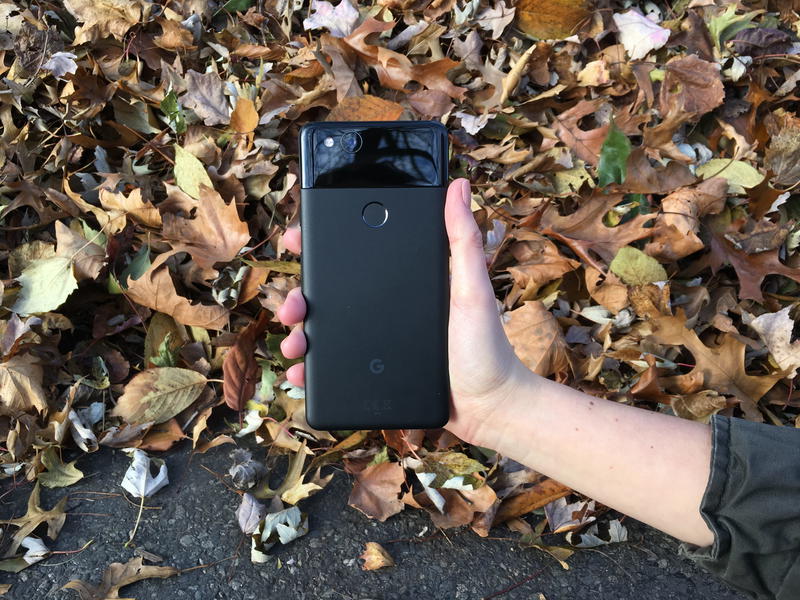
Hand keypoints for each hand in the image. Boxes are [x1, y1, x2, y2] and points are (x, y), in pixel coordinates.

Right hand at [276, 178, 528, 442]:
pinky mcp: (373, 374)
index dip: (322, 245)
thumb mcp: (473, 289)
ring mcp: (376, 343)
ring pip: (324, 333)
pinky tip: (299, 372)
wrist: (489, 407)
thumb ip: (463, 241)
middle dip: (300, 296)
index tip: (298, 238)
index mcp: (403, 284)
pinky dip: (311, 371)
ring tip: (294, 343)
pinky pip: (333, 370)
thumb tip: (458, 186)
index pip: (357, 257)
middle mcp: (385, 310)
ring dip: (298, 334)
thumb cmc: (487, 346)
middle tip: (292, 304)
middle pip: (330, 295)